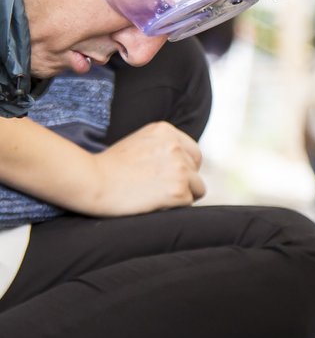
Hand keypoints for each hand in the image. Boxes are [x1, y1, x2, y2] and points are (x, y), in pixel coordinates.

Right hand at [89, 122, 204, 215]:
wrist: (94, 182)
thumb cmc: (109, 167)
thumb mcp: (139, 142)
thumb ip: (162, 147)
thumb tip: (182, 161)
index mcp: (166, 130)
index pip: (193, 152)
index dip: (184, 167)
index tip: (170, 176)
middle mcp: (175, 146)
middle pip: (196, 170)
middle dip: (184, 181)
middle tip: (161, 188)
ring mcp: (179, 167)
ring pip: (197, 187)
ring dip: (181, 194)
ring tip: (157, 195)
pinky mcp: (178, 189)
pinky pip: (188, 202)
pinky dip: (175, 206)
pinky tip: (154, 202)